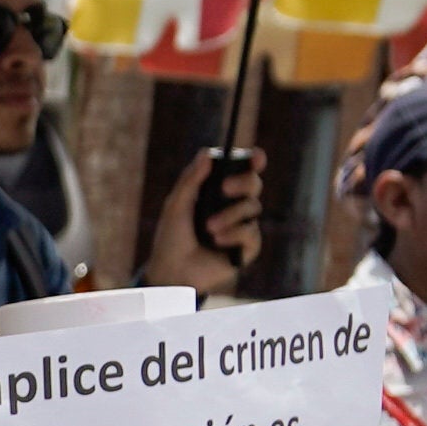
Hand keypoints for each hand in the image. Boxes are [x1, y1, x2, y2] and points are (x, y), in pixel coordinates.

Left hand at [154, 151, 260, 298]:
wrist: (171, 272)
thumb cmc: (171, 238)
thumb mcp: (176, 205)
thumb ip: (191, 180)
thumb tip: (207, 153)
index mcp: (219, 193)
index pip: (242, 171)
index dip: (254, 161)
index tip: (255, 157)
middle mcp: (234, 207)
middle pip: (253, 184)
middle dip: (243, 182)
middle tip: (224, 188)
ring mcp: (242, 226)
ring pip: (253, 207)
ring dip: (230, 215)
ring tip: (208, 228)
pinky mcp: (247, 248)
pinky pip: (252, 233)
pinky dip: (234, 234)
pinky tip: (218, 242)